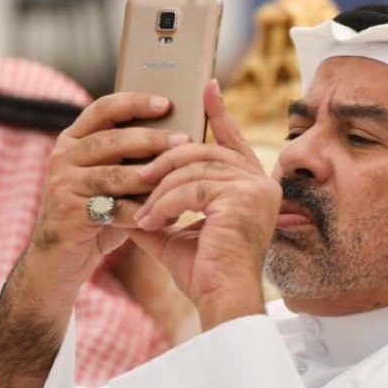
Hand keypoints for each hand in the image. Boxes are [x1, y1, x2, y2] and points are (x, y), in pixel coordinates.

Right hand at [20, 92, 188, 313]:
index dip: (134, 102)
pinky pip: (111, 209)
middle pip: (111, 141)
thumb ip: (129, 159)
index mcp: (73, 140)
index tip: (166, 103)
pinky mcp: (67, 213)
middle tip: (184, 141)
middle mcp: (63, 156)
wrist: (58, 258)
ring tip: (178, 177)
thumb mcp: (108, 179)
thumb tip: (179, 140)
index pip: (103, 109)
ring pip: (112, 175)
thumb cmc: (95, 212)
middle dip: (151, 139)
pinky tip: (165, 215)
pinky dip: (139, 212)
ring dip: (149, 177)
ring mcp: (62, 184)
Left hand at [130, 80, 279, 329]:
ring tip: (141, 213)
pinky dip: (164, 205)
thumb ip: (159, 210)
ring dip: (159, 191)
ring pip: (193, 169)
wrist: (222, 301)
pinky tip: (149, 222)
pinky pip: (192, 188)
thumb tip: (126, 199)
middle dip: (165, 162)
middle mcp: (262, 182)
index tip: (206, 86)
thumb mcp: (176, 234)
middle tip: (137, 175)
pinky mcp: (243, 198)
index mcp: (253, 186)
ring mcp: (256, 188)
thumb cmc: (206, 275)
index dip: (220, 114)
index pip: (232, 141)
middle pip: (204, 151)